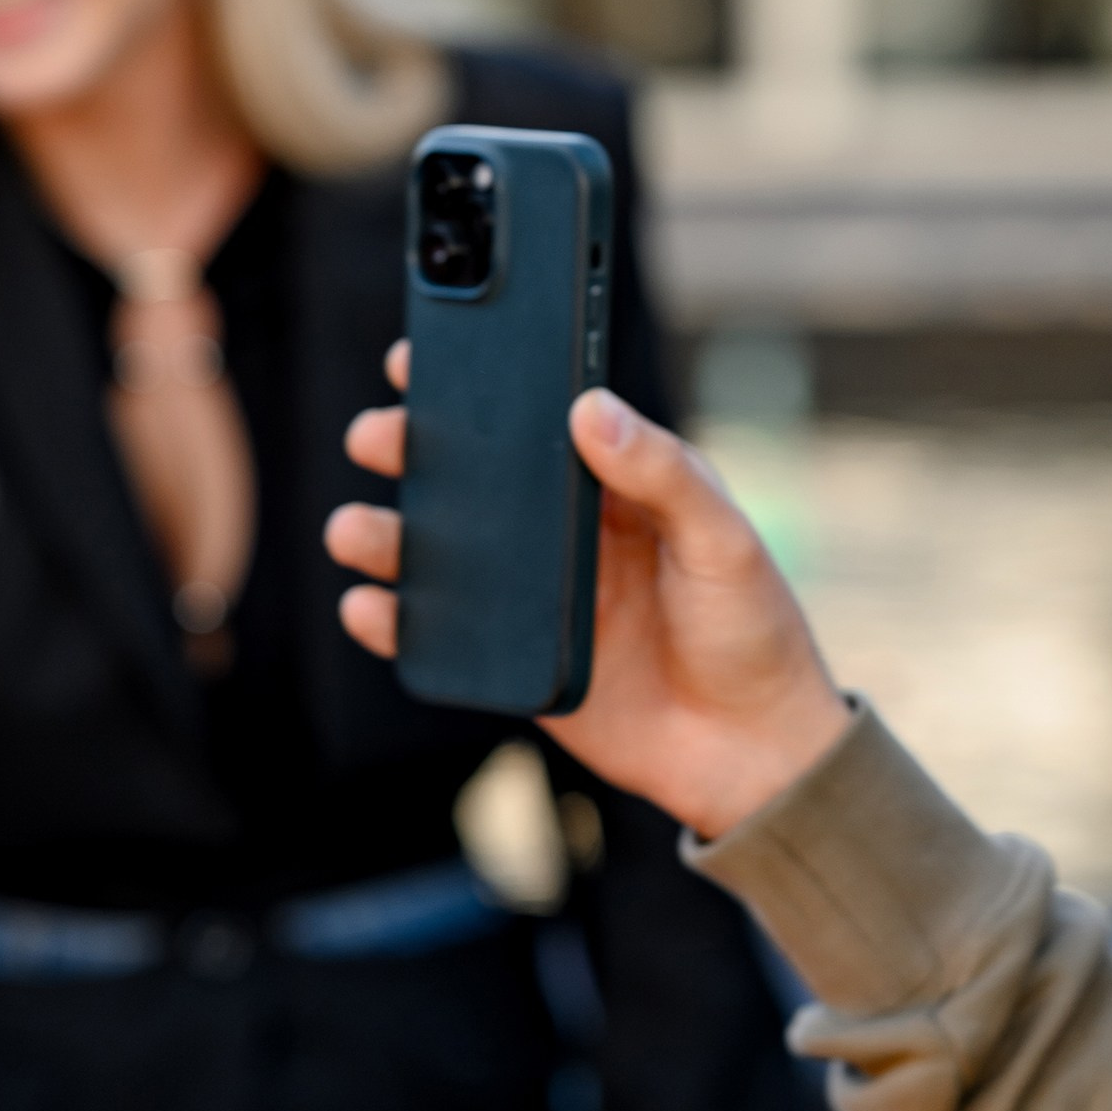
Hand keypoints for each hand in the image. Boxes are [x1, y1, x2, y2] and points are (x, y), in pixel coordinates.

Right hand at [326, 346, 849, 839]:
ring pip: (437, 554)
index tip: (417, 357)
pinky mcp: (513, 665)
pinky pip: (438, 637)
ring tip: (357, 530)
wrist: (754, 753)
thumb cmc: (754, 632)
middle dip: (409, 450)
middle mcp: (562, 536)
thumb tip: (591, 408)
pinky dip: (393, 622)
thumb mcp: (722, 539)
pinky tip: (370, 607)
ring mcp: (532, 600)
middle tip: (378, 438)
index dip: (472, 386)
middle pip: (467, 479)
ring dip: (385, 535)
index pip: (533, 422)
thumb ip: (663, 472)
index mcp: (612, 486)